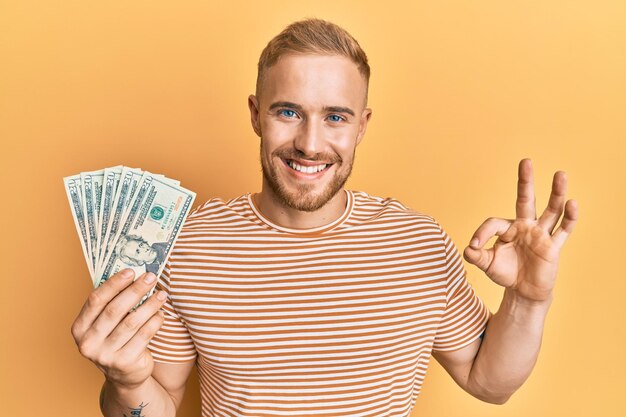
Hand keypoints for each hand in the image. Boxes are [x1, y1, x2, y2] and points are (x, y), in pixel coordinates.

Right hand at [71, 269, 166, 388]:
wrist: (124, 375)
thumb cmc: (116, 339)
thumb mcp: (106, 324)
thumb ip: (112, 303)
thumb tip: (133, 275)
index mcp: (79, 328)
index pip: (95, 300)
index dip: (114, 284)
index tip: (130, 271)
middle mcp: (88, 343)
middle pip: (114, 310)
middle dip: (135, 290)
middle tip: (151, 277)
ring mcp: (105, 355)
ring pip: (132, 322)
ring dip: (149, 305)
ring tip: (161, 294)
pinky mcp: (124, 363)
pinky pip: (144, 336)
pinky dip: (154, 322)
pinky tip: (161, 313)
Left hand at [463, 159, 577, 302]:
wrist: (524, 291)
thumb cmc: (506, 273)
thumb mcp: (487, 264)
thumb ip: (476, 256)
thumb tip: (467, 248)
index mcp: (507, 228)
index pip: (493, 223)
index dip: (482, 233)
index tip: (474, 246)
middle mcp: (525, 226)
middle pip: (526, 199)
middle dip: (525, 181)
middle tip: (526, 162)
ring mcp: (540, 234)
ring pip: (551, 210)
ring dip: (556, 193)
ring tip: (560, 174)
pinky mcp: (553, 246)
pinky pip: (563, 230)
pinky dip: (569, 218)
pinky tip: (572, 203)